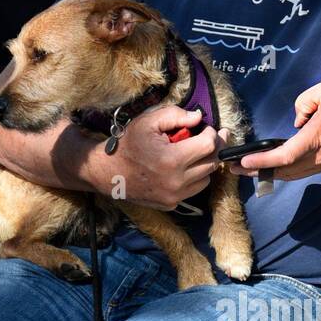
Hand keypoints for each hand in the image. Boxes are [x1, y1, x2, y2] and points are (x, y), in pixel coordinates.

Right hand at [88, 105, 226, 210]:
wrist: (107, 172)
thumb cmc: (128, 144)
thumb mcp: (148, 122)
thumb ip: (176, 115)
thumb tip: (198, 117)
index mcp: (172, 159)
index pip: (209, 146)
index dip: (213, 134)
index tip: (207, 129)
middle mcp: (176, 182)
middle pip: (212, 164)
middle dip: (212, 149)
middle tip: (209, 138)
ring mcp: (174, 196)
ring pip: (206, 179)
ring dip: (204, 165)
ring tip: (192, 154)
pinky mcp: (171, 204)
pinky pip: (193, 190)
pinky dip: (192, 179)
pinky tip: (181, 168)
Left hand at [226, 81, 320, 180]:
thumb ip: (304, 102)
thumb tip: (297, 122)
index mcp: (317, 137)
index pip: (283, 156)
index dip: (261, 161)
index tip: (243, 161)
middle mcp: (320, 156)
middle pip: (284, 171)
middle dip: (257, 171)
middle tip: (236, 168)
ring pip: (294, 174)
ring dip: (272, 173)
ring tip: (252, 169)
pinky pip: (305, 172)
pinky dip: (287, 171)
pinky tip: (278, 166)